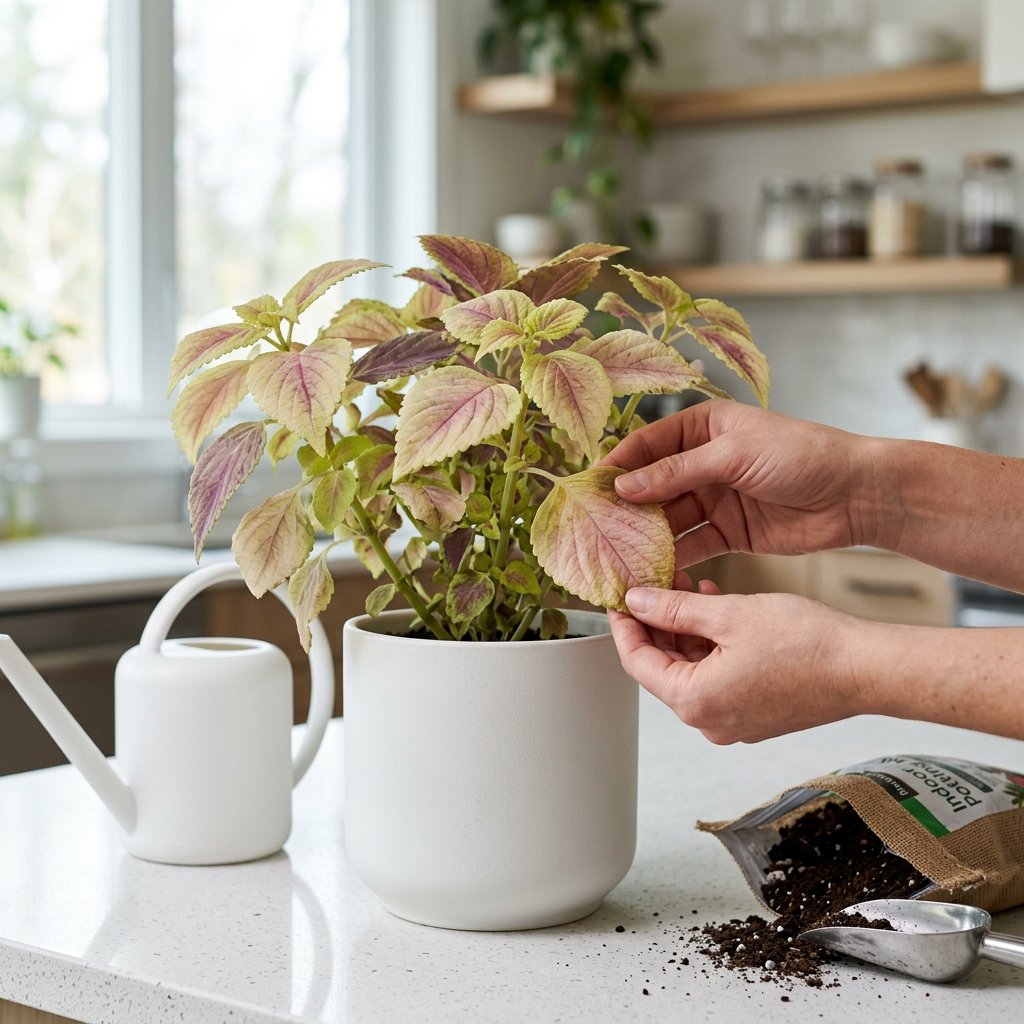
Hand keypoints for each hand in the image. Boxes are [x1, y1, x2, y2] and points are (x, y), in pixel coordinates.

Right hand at [602, 400, 878, 565]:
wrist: (855, 494)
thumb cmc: (802, 455)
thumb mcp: (734, 454)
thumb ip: (677, 471)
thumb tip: (625, 485)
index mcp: (703, 427)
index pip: (647, 444)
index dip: (617, 463)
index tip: (588, 486)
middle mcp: (703, 462)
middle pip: (652, 484)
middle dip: (625, 505)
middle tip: (595, 526)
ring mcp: (714, 498)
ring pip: (668, 518)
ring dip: (645, 535)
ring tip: (617, 552)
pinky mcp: (728, 532)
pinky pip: (691, 544)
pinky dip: (672, 557)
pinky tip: (650, 569)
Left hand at [609, 581, 866, 743]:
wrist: (865, 668)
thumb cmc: (806, 644)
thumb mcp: (728, 614)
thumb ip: (674, 609)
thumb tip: (636, 602)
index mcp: (695, 702)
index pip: (637, 662)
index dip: (624, 626)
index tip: (619, 599)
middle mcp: (710, 721)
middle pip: (663, 668)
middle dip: (658, 624)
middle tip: (654, 585)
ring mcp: (734, 720)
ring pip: (692, 670)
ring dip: (687, 630)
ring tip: (690, 588)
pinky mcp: (755, 713)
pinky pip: (718, 678)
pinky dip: (712, 646)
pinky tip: (717, 610)